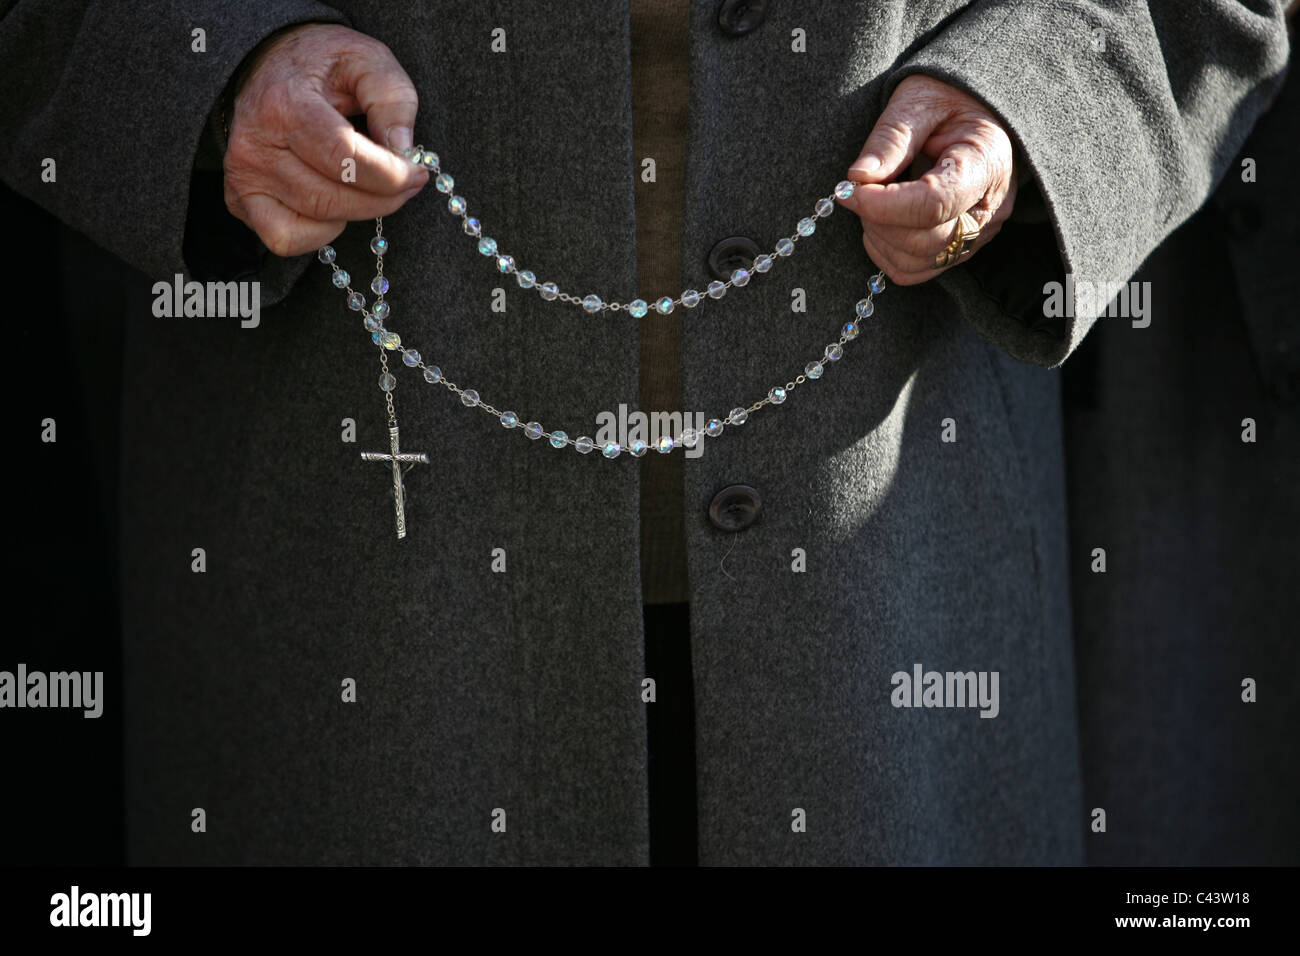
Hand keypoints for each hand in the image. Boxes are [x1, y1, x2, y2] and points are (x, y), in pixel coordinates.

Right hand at [223, 23, 428, 256]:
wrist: (263, 65)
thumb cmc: (320, 64)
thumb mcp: (365, 59)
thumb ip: (392, 99)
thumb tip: (404, 152)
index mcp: (284, 105)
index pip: (345, 159)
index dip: (391, 175)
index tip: (416, 171)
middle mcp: (256, 146)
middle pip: (334, 197)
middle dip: (384, 198)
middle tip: (408, 183)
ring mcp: (246, 178)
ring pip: (318, 220)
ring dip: (360, 211)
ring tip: (376, 186)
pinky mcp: (243, 201)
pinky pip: (288, 239)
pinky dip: (322, 232)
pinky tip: (337, 203)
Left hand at [837, 74, 1017, 284]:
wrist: (975, 110)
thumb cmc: (949, 98)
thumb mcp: (919, 101)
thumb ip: (890, 139)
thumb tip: (858, 178)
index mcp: (987, 161)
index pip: (935, 203)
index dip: (884, 205)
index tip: (849, 190)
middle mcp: (991, 207)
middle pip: (927, 240)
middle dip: (879, 221)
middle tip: (857, 191)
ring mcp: (979, 233)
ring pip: (919, 261)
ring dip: (881, 238)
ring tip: (872, 201)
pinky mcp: (961, 248)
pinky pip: (917, 270)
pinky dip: (888, 253)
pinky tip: (880, 222)